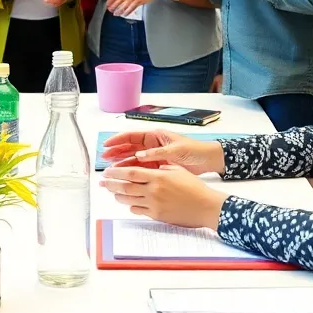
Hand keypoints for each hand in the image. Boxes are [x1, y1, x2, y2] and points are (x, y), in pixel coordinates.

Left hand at [100, 165, 225, 228]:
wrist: (206, 206)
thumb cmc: (195, 187)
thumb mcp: (177, 170)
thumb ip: (161, 167)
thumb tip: (149, 166)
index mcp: (158, 177)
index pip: (131, 173)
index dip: (116, 172)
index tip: (108, 171)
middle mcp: (153, 191)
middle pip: (125, 187)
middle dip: (111, 184)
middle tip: (103, 182)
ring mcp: (154, 204)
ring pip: (129, 199)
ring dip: (118, 195)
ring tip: (112, 192)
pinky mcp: (157, 216)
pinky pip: (138, 210)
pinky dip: (131, 206)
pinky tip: (129, 203)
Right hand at [101, 129, 224, 174]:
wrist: (208, 161)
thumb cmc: (194, 150)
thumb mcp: (176, 150)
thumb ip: (157, 153)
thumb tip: (139, 155)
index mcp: (156, 136)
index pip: (132, 136)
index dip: (118, 140)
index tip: (107, 144)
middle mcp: (152, 145)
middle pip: (129, 148)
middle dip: (116, 152)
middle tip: (104, 159)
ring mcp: (154, 157)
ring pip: (134, 159)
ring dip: (122, 163)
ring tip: (110, 169)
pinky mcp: (158, 167)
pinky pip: (142, 169)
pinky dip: (132, 172)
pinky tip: (124, 176)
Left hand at [106, 0, 160, 16]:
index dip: (111, 0)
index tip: (108, 4)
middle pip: (118, 1)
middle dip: (113, 6)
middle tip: (110, 10)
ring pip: (124, 6)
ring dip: (119, 11)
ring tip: (116, 14)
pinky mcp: (139, 2)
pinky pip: (131, 8)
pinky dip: (127, 12)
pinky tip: (124, 14)